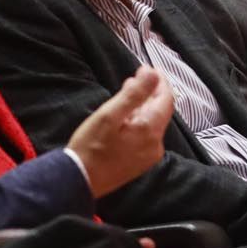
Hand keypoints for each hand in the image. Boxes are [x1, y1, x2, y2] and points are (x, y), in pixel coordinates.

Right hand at [66, 66, 172, 195]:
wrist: (80, 179)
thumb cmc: (91, 146)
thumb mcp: (109, 115)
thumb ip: (134, 94)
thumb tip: (152, 74)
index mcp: (150, 130)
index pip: (166, 99)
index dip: (160, 81)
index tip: (149, 68)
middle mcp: (155, 144)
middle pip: (161, 111)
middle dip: (151, 93)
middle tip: (136, 78)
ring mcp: (149, 155)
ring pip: (153, 123)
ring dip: (144, 106)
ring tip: (128, 93)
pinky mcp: (140, 162)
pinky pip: (146, 135)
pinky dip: (140, 121)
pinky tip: (126, 117)